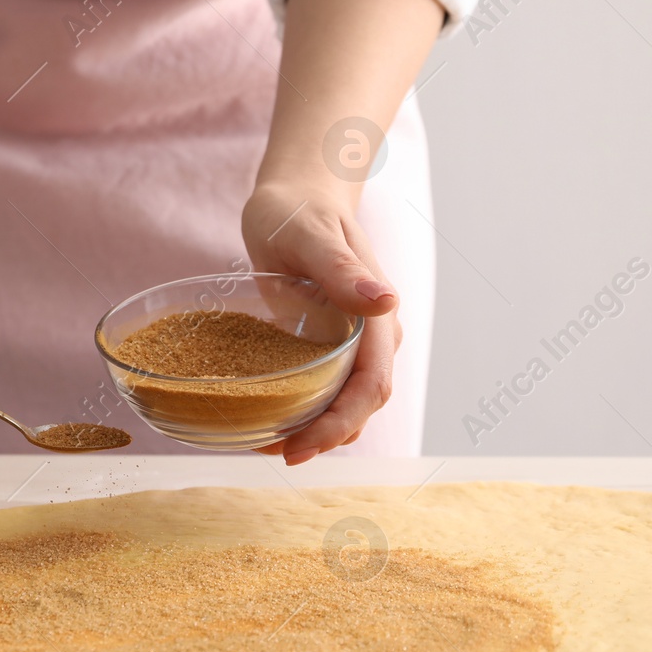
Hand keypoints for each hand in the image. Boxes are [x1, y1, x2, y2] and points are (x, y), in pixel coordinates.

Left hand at [242, 182, 399, 464]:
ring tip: (265, 445)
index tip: (297, 449)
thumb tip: (387, 302)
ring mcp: (351, 345)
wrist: (296, 196)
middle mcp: (372, 338)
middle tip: (277, 456)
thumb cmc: (299, 209)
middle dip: (324, 438)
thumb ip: (342, 268)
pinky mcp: (327, 347)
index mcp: (377, 318)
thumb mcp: (311, 234)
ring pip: (344, 404)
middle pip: (360, 407)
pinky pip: (322, 389)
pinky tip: (264, 421)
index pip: (370, 388)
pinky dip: (301, 412)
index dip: (339, 425)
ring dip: (314, 431)